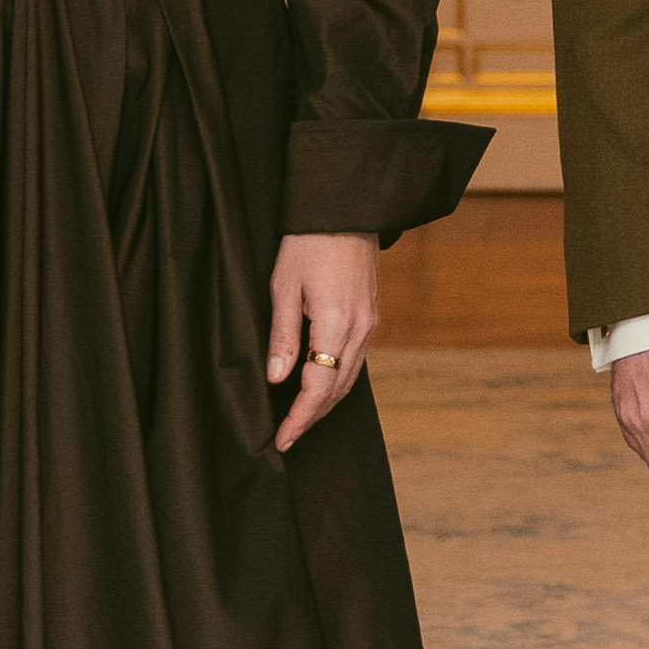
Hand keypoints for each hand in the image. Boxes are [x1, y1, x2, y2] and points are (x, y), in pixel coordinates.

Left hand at [264, 231, 382, 448]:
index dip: (299, 418)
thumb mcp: (284, 285)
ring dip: (325, 403)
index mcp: (335, 322)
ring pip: (350, 379)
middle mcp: (360, 329)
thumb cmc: (309, 241)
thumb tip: (276, 377)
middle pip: (337, 390)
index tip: (282, 438)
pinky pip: (357, 361)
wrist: (347, 209)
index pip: (318, 386)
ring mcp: (370, 324)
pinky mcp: (371, 317)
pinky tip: (321, 386)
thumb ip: (282, 335)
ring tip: (300, 419)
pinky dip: (338, 382)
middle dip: (311, 418)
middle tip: (287, 438)